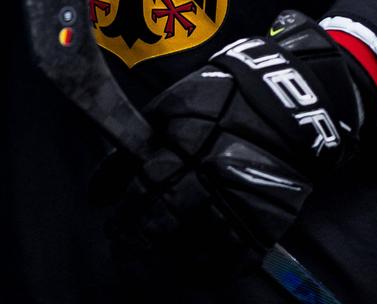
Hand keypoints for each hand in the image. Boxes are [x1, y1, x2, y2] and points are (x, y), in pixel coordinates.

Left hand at [102, 12, 363, 282]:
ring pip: (200, 244)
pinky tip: (193, 275)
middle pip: (169, 221)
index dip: (126, 218)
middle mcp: (211, 174)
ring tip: (151, 270)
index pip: (145, 191)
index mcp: (182, 144)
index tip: (112, 233)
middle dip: (141, 242)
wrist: (280, 102)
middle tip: (124, 255)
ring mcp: (242, 199)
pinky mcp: (269, 217)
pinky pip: (240, 256)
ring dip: (171, 262)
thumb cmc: (213, 101)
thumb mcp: (165, 112)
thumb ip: (130, 153)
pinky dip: (214, 270)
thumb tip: (96, 195)